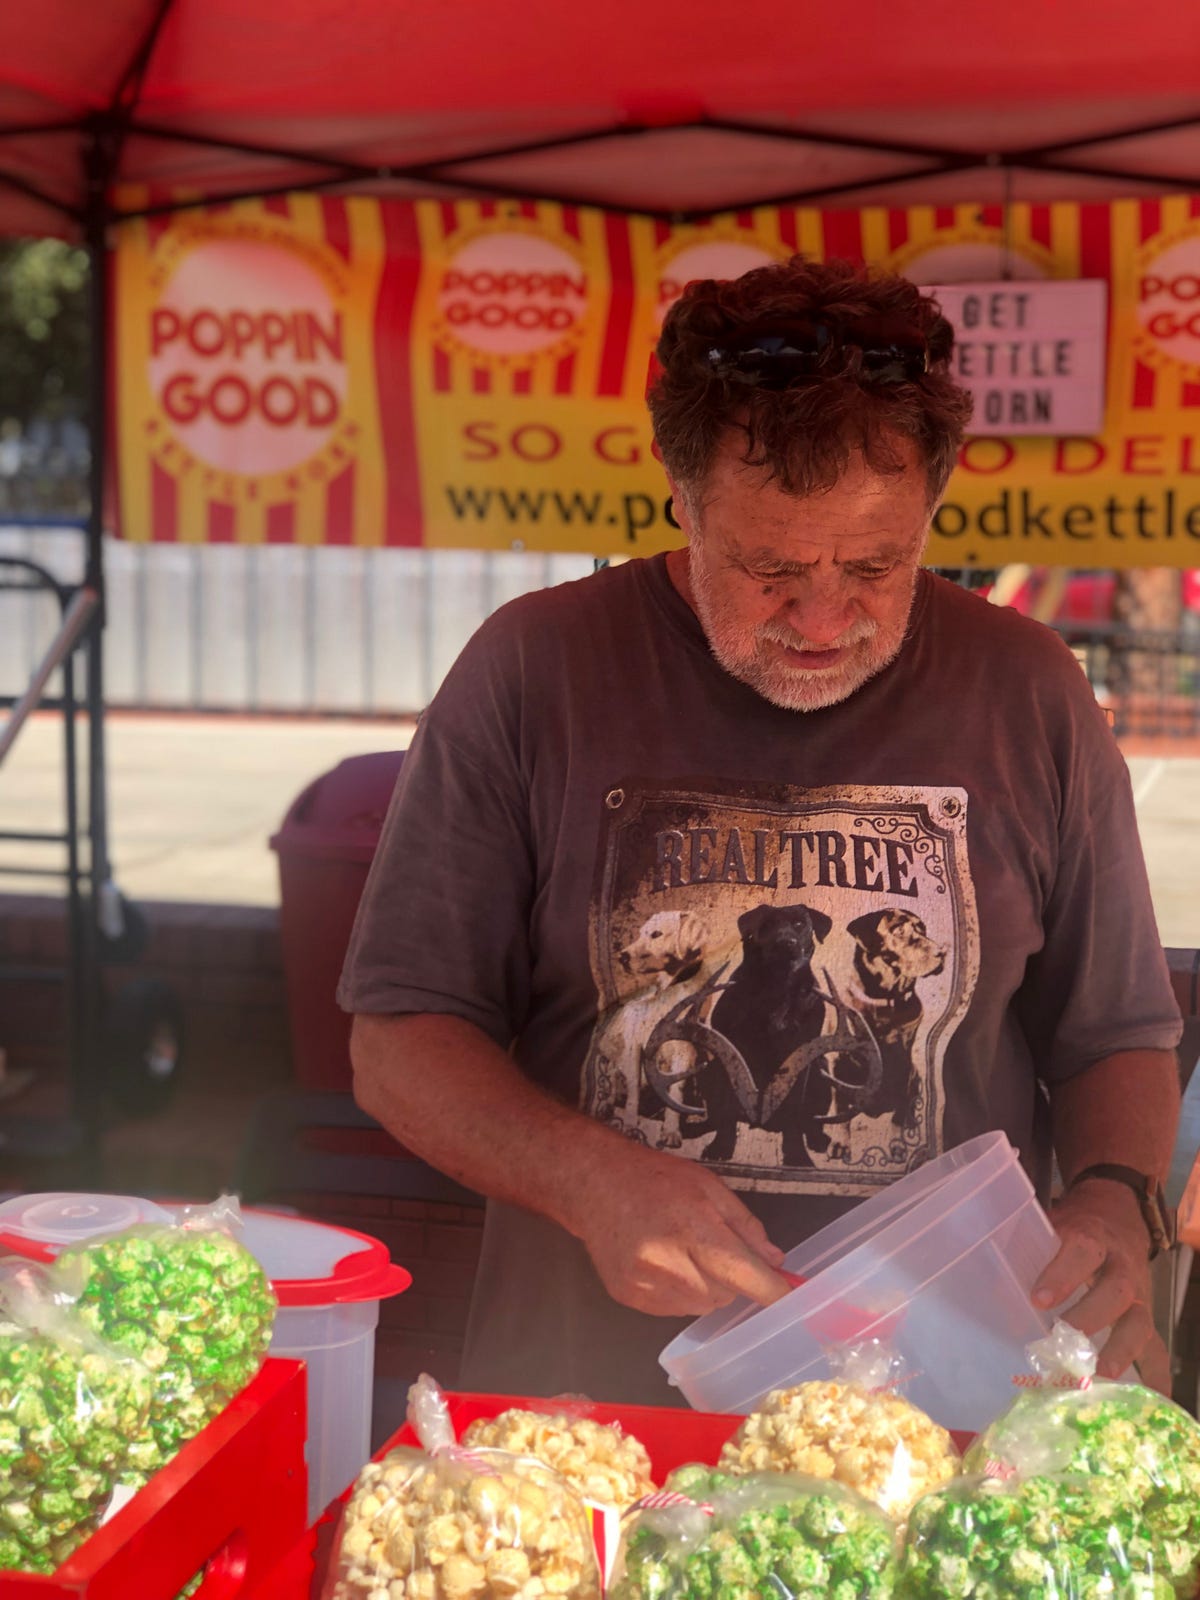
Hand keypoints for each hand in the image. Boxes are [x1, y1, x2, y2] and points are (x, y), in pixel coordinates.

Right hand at [565, 1140, 790, 1316]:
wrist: (594, 1183)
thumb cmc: (653, 1178)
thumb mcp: (708, 1186)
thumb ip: (744, 1225)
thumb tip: (774, 1260)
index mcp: (691, 1228)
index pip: (743, 1273)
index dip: (772, 1290)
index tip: (791, 1298)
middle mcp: (666, 1261)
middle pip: (725, 1294)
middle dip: (731, 1278)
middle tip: (714, 1248)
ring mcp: (644, 1283)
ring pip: (701, 1306)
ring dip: (706, 1287)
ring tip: (684, 1252)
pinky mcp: (629, 1296)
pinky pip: (674, 1309)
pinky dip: (681, 1292)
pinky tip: (665, 1263)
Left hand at [1033, 1178, 1168, 1391]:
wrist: (1117, 1214)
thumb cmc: (1074, 1228)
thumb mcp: (1051, 1226)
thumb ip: (1026, 1249)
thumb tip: (994, 1291)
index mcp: (1092, 1237)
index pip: (1081, 1250)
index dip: (1062, 1275)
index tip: (1039, 1300)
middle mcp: (1120, 1266)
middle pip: (1116, 1289)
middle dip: (1091, 1315)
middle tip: (1064, 1337)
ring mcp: (1138, 1293)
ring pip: (1139, 1320)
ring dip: (1122, 1348)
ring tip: (1103, 1372)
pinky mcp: (1145, 1315)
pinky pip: (1155, 1346)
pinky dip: (1155, 1373)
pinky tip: (1153, 1397)